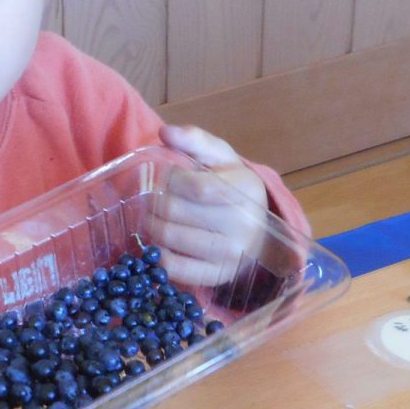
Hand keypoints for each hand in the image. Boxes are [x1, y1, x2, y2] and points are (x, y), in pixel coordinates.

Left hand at [151, 124, 270, 287]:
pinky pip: (173, 267)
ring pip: (168, 238)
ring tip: (153, 217)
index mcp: (245, 188)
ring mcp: (230, 254)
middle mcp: (241, 224)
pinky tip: (160, 242)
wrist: (259, 232)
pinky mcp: (216, 276)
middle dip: (153, 202)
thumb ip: (194, 140)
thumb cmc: (233, 187)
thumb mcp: (221, 157)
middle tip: (150, 199)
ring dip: (151, 225)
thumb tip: (165, 132)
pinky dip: (157, 253)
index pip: (193, 185)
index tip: (165, 177)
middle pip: (173, 211)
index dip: (169, 180)